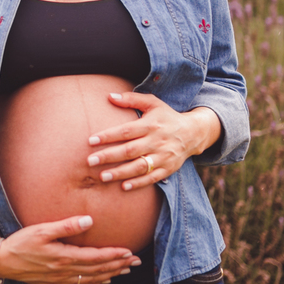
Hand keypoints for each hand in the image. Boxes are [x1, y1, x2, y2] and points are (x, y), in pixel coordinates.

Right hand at [0, 215, 141, 283]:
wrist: (3, 262)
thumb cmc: (21, 242)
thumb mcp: (42, 230)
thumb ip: (67, 226)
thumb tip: (90, 220)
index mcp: (64, 257)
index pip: (96, 258)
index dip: (114, 255)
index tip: (130, 252)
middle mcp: (65, 271)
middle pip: (98, 270)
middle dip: (119, 266)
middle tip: (136, 263)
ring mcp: (61, 280)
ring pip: (92, 279)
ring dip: (111, 274)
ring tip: (125, 271)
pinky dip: (95, 282)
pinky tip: (103, 280)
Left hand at [86, 92, 220, 190]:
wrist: (194, 132)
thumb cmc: (166, 116)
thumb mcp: (153, 103)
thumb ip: (131, 99)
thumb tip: (109, 96)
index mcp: (151, 125)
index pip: (126, 131)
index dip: (108, 136)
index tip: (91, 141)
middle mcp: (157, 141)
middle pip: (130, 150)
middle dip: (109, 156)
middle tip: (89, 161)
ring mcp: (163, 156)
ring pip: (139, 167)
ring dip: (120, 173)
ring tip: (102, 176)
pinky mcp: (168, 168)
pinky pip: (152, 178)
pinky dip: (139, 183)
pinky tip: (124, 186)